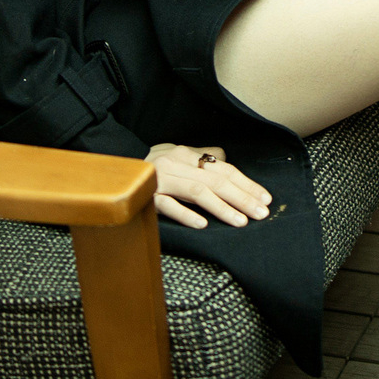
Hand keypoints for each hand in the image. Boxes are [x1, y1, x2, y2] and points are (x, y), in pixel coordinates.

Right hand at [146, 144, 272, 228]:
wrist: (114, 167)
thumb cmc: (151, 163)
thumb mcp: (177, 154)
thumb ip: (201, 156)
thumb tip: (224, 157)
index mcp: (186, 153)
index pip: (223, 169)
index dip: (246, 184)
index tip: (265, 198)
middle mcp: (176, 164)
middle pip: (216, 180)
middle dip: (242, 197)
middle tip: (262, 213)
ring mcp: (161, 180)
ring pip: (197, 192)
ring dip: (222, 208)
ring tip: (241, 221)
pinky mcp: (147, 196)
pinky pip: (168, 206)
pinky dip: (186, 215)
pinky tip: (203, 225)